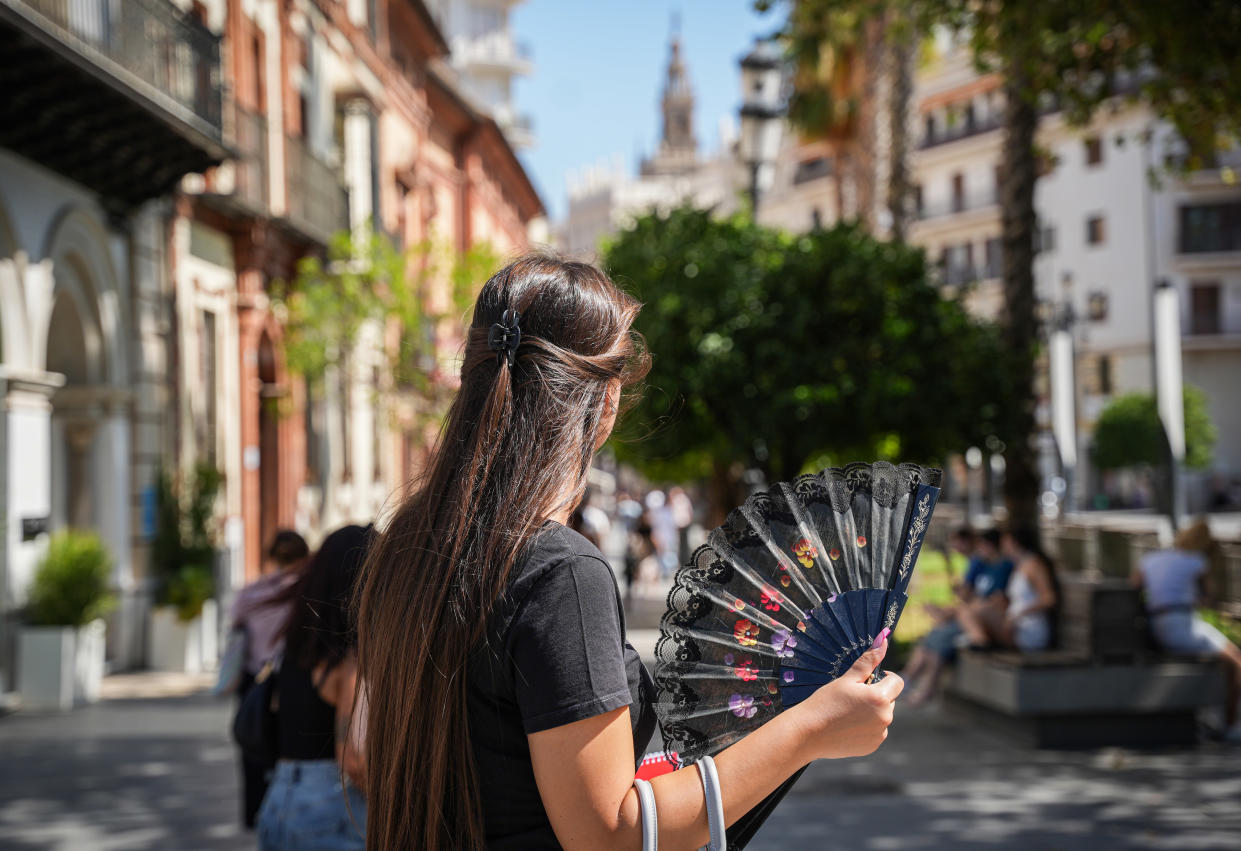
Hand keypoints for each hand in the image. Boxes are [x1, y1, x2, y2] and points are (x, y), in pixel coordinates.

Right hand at [794, 630, 903, 760]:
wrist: (807, 733)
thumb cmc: (825, 702)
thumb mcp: (846, 679)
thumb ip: (868, 660)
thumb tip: (883, 638)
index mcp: (880, 697)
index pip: (897, 682)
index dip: (884, 677)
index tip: (867, 679)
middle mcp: (885, 718)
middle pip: (890, 699)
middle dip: (876, 695)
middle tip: (852, 697)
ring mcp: (879, 734)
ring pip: (882, 716)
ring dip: (872, 711)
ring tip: (847, 712)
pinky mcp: (872, 746)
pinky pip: (875, 731)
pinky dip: (866, 727)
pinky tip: (847, 725)